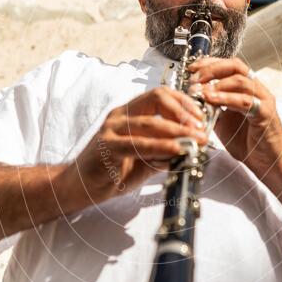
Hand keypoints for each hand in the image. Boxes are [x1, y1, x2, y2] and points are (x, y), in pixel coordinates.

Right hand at [63, 87, 207, 203]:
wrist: (79, 187)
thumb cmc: (111, 171)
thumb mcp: (144, 159)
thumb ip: (164, 152)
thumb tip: (190, 149)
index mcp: (129, 113)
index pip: (160, 95)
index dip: (184, 102)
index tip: (202, 117)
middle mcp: (120, 115)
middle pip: (157, 98)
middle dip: (184, 112)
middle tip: (201, 128)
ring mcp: (112, 129)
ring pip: (150, 122)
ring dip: (178, 131)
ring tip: (196, 141)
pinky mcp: (107, 146)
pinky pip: (139, 143)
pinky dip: (161, 146)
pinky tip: (176, 150)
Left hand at [188, 57, 281, 183]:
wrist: (267, 164)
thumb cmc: (249, 143)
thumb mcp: (223, 122)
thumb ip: (212, 108)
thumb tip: (193, 99)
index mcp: (248, 89)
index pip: (229, 65)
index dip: (210, 63)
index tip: (192, 68)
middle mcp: (258, 90)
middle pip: (235, 66)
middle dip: (211, 69)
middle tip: (194, 79)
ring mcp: (264, 100)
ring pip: (241, 80)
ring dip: (216, 84)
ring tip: (200, 91)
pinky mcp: (266, 113)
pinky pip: (246, 101)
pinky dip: (227, 99)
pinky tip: (212, 101)